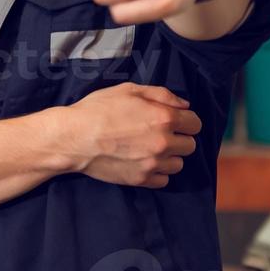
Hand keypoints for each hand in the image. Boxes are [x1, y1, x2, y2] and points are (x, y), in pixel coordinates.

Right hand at [56, 83, 201, 187]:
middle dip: (179, 138)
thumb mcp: (128, 90)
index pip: (195, 124)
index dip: (186, 120)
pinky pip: (164, 180)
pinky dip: (158, 172)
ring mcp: (153, 164)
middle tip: (160, 133)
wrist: (74, 138)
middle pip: (190, 146)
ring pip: (178, 164)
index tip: (175, 120)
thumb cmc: (98, 109)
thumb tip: (184, 105)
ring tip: (151, 148)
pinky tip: (144, 161)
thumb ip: (161, 94)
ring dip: (170, 156)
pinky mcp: (141, 180)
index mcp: (163, 118)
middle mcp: (163, 143)